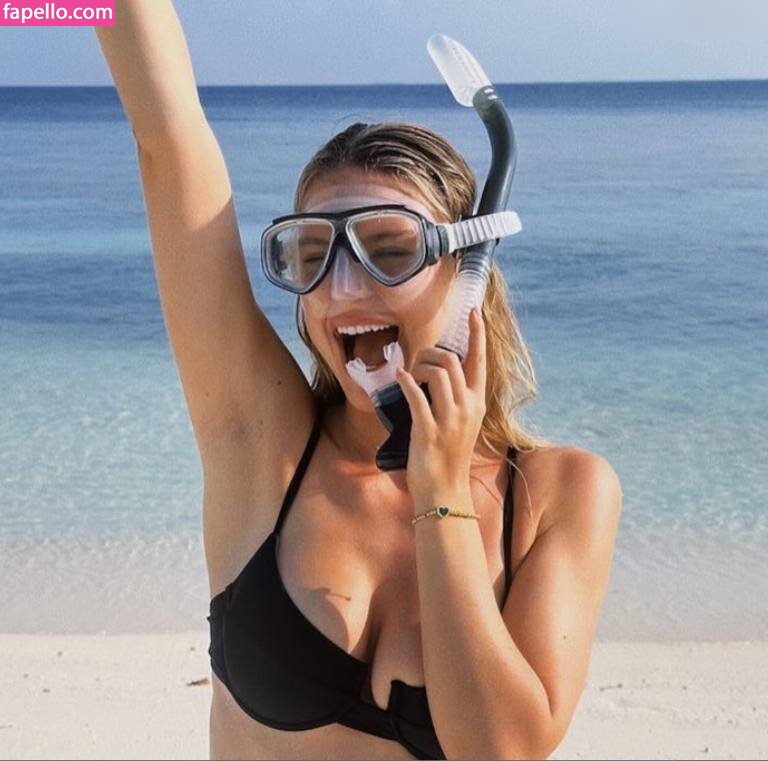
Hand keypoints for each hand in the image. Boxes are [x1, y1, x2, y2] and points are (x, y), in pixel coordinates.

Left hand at [395, 308, 486, 504]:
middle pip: (450, 359)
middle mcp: (468, 407)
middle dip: (428, 353)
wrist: (445, 491)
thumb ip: (455, 396)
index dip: (476, 333)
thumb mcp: (461, 422)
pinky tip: (401, 378)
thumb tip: (436, 370)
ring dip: (417, 366)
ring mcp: (450, 419)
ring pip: (436, 373)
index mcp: (477, 402)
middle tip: (416, 363)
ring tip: (409, 375)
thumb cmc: (449, 455)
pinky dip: (406, 382)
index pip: (480, 360)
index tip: (472, 310)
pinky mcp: (429, 431)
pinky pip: (416, 397)